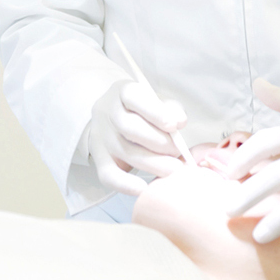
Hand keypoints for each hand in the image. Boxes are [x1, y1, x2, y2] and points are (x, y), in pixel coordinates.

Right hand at [87, 78, 186, 194]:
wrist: (112, 117)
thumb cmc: (142, 108)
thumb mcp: (156, 100)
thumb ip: (170, 108)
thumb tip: (180, 121)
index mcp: (123, 91)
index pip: (134, 97)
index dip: (154, 112)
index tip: (174, 126)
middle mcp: (107, 112)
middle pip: (130, 128)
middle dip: (158, 142)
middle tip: (179, 153)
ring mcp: (100, 136)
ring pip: (124, 151)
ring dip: (152, 163)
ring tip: (174, 170)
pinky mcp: (98, 158)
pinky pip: (107, 174)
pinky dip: (125, 184)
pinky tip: (144, 189)